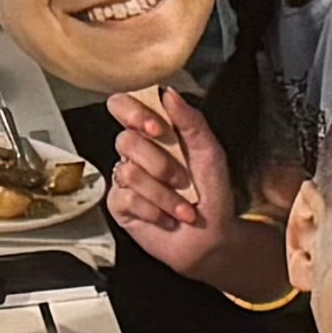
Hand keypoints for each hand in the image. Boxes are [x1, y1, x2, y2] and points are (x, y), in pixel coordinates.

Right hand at [101, 89, 237, 273]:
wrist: (211, 238)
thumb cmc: (212, 194)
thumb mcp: (210, 153)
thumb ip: (191, 122)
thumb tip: (168, 93)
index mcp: (154, 133)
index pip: (124, 106)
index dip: (133, 113)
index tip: (157, 129)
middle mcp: (135, 153)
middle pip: (125, 140)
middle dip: (160, 164)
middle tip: (181, 179)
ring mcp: (124, 179)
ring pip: (129, 172)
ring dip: (164, 195)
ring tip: (182, 208)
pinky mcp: (119, 205)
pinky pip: (126, 198)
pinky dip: (154, 211)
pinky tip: (166, 219)